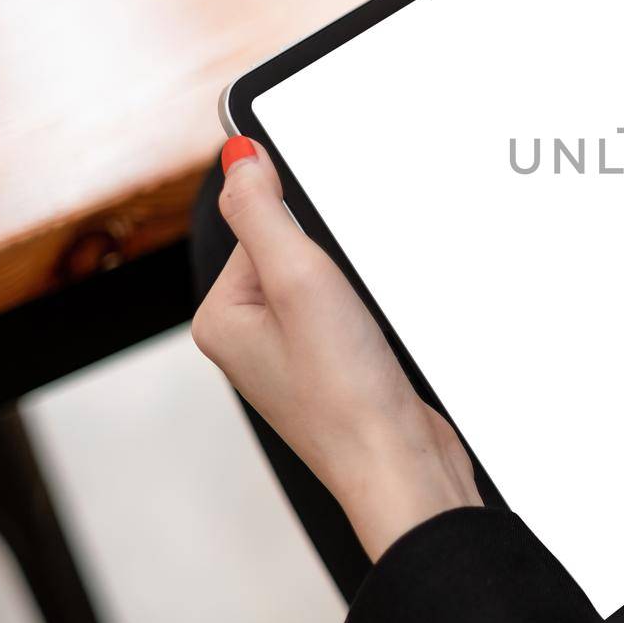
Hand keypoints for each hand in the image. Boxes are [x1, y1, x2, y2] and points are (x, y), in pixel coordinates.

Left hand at [193, 137, 480, 559]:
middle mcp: (252, 341)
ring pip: (331, 284)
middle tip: (350, 309)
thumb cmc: (346, 394)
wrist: (400, 465)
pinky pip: (353, 314)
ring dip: (361, 292)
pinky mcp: (338, 370)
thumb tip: (239, 157)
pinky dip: (375, 316)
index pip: (260, 229)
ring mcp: (296, 359)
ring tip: (367, 332)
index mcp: (223, 320)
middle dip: (337, 267)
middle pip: (298, 254)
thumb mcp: (298, 280)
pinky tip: (382, 344)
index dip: (307, 237)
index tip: (330, 265)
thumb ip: (263, 211)